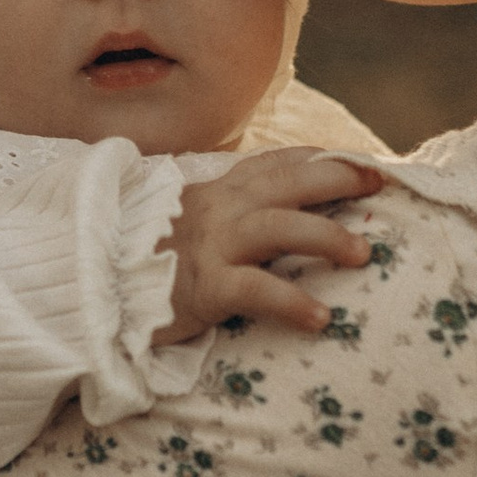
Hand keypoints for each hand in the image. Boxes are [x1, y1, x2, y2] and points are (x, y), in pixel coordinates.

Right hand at [158, 150, 387, 344]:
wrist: (97, 284)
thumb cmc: (148, 261)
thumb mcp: (192, 225)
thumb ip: (230, 214)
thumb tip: (279, 216)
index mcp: (219, 192)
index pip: (276, 163)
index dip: (321, 158)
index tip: (362, 161)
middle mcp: (220, 209)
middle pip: (288, 182)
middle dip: (338, 178)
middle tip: (380, 184)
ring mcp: (212, 245)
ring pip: (278, 227)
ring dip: (326, 235)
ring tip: (364, 254)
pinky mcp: (204, 286)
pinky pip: (255, 290)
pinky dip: (291, 302)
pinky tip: (321, 318)